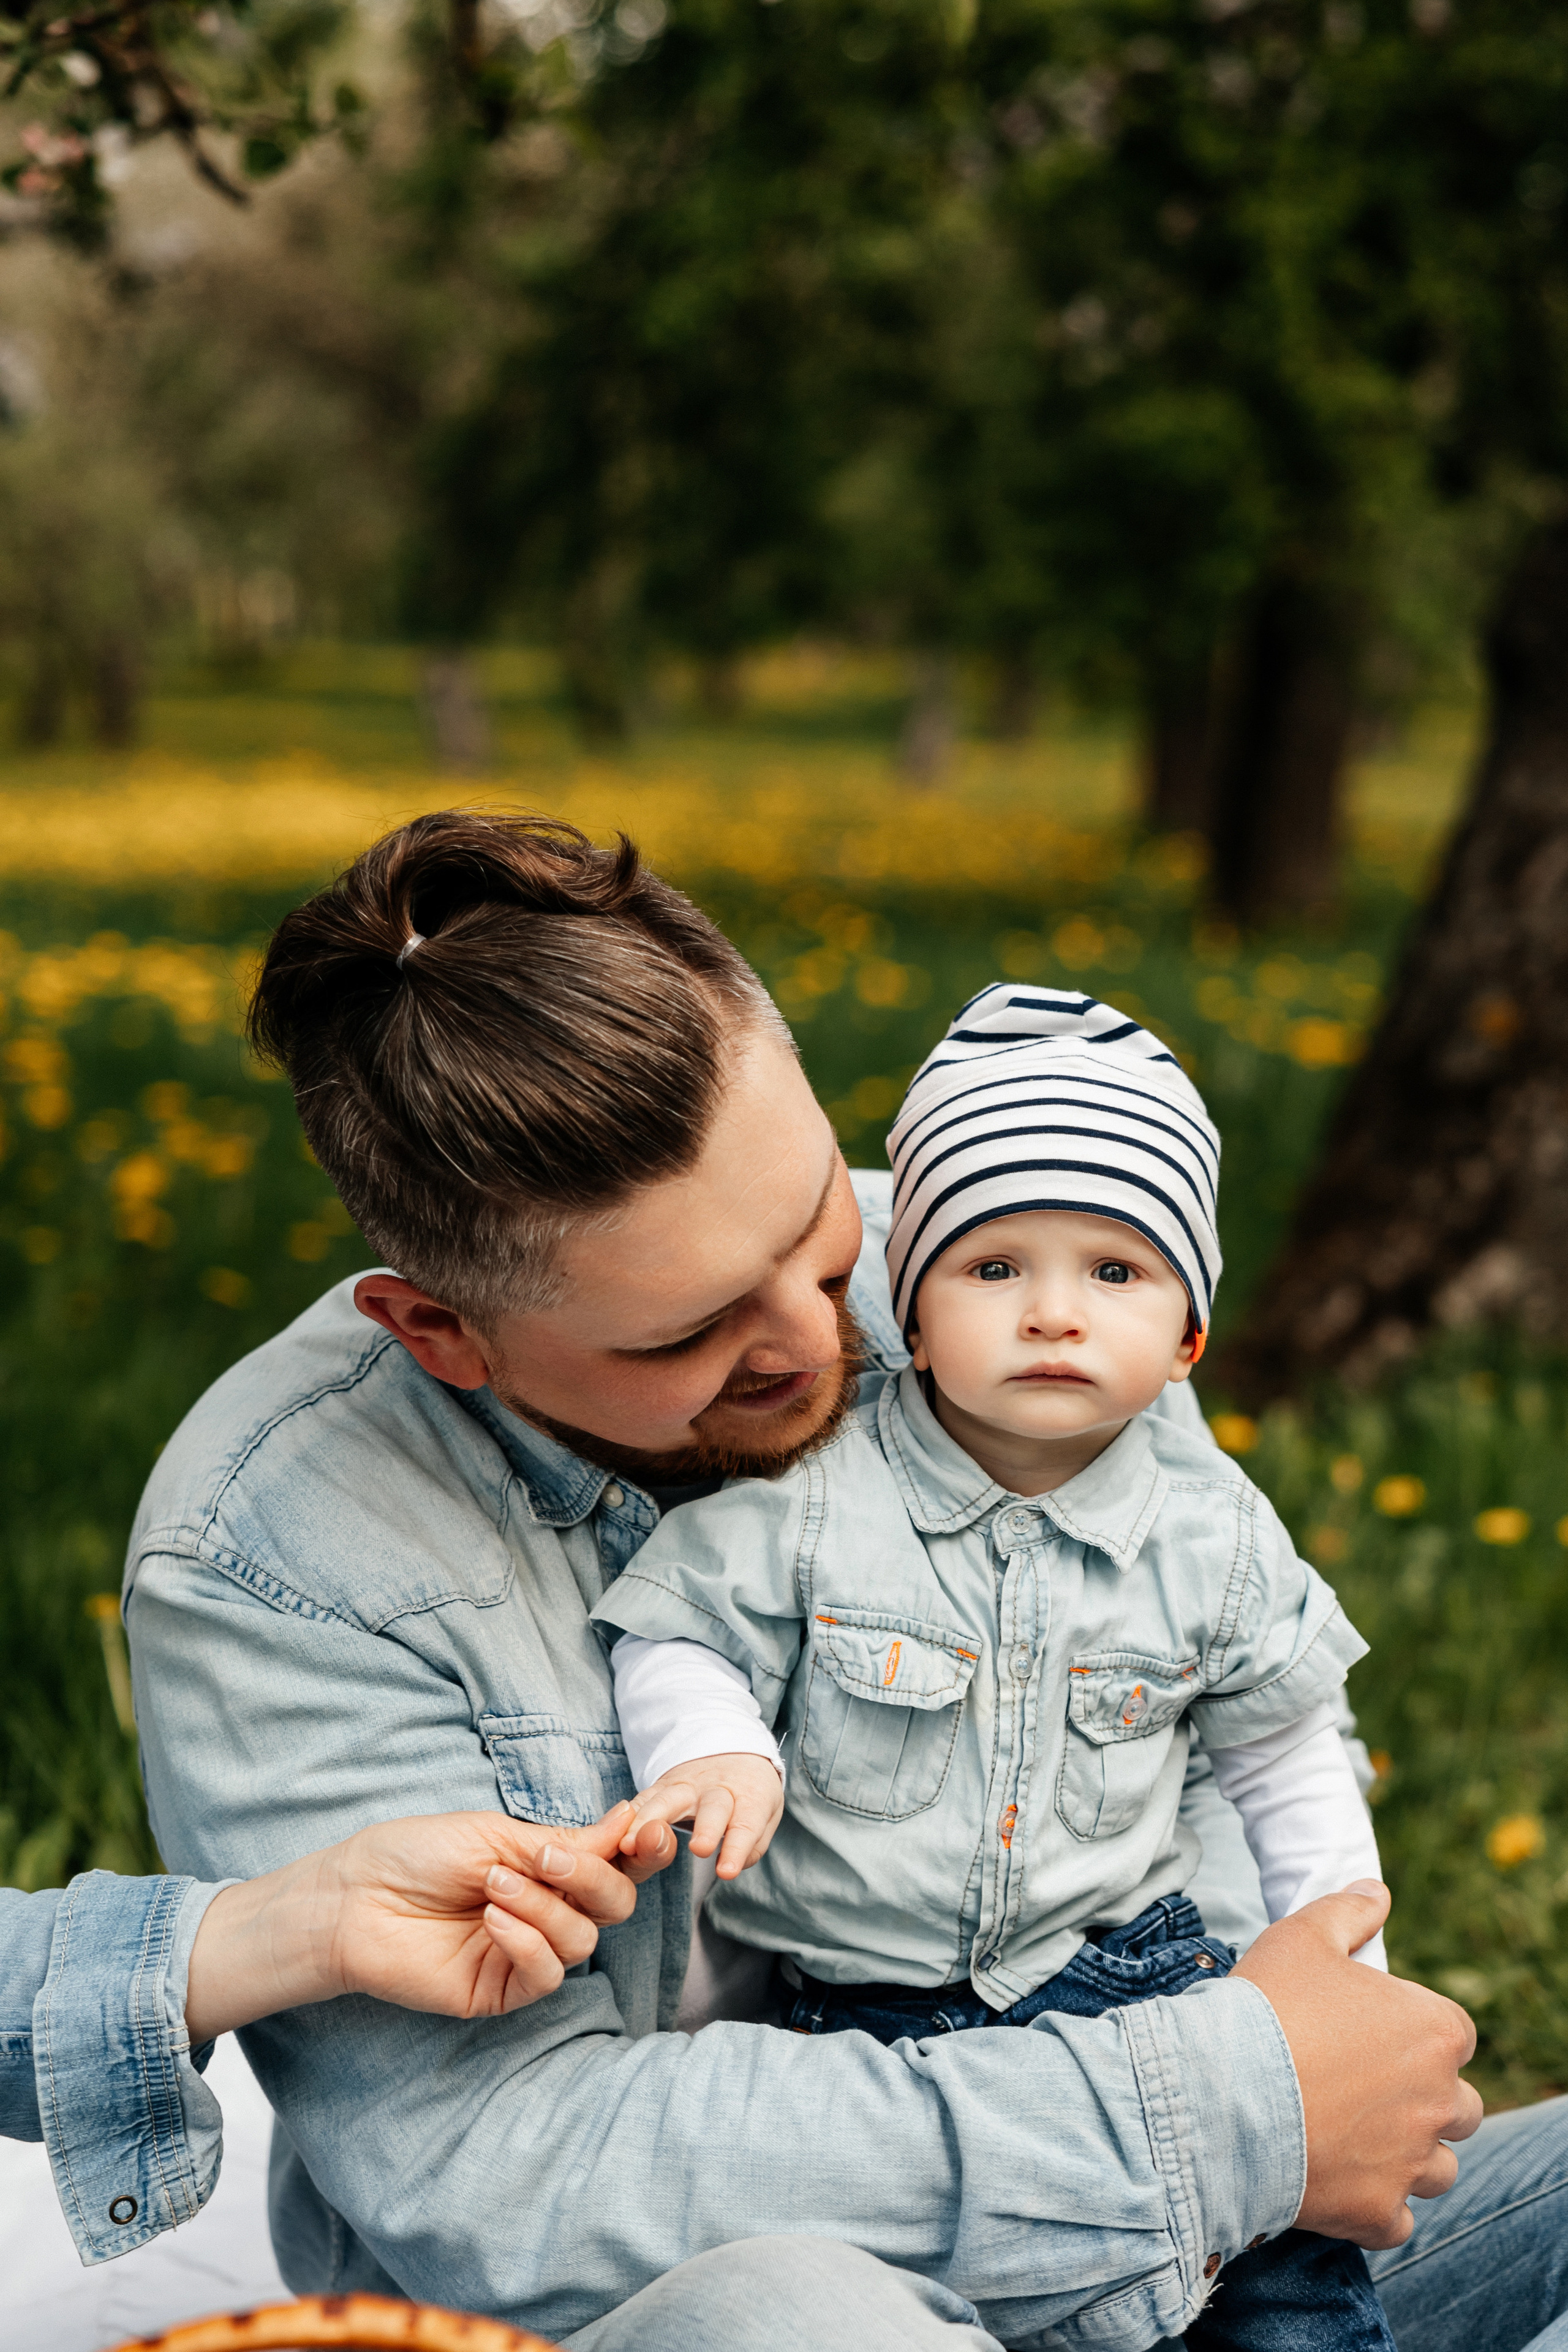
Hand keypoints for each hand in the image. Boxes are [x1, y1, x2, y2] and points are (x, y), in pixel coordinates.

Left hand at [185, 1801, 667, 2040]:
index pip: (617, 1864)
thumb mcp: (497, 1834)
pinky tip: (493, 1920)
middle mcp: (547, 1910)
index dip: (643, 1851)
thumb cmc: (416, 1854)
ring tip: (493, 1884)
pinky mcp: (501, 1990)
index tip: (645, 1832)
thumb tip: (629, 1822)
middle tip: (547, 1857)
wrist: (355, 1897)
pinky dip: (529, 1942)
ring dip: (545, 1905)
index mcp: (550, 1867)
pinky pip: (547, 1975)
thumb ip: (567, 1841)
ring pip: (584, 1940)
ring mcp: (525, 1952)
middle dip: (593, 1877)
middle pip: (616, 1904)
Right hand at [620, 1752, 784, 1879]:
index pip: (746, 1823)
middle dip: (706, 1828)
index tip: (726, 1871)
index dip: (736, 1847)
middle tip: (699, 1850)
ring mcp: (687, 1784)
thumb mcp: (766, 1813)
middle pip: (713, 1807)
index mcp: (750, 1795)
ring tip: (630, 1846)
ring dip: (649, 1822)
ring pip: (668, 1799)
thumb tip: (729, 1866)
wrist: (734, 1750)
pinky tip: (614, 1834)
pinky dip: (628, 1816)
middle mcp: (718, 1787)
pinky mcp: (663, 1784)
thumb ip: (753, 1843)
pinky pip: (643, 1798)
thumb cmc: (751, 1792)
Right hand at [1234, 1878, 1481, 2247]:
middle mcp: (1440, 2101)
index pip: (1456, 2035)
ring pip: (1437, 2168)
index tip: (1370, 2036)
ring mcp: (1412, 2163)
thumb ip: (1348, 1911)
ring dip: (1407, 2156)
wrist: (1218, 2094)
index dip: (1414, 2033)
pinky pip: (1399, 2219)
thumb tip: (1376, 1892)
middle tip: (1359, 2087)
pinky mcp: (1381, 2214)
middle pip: (1459, 2107)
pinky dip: (1376, 2205)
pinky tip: (1335, 2178)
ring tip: (1348, 2136)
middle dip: (1422, 2099)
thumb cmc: (1265, 2007)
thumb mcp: (1301, 1936)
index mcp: (1435, 2032)